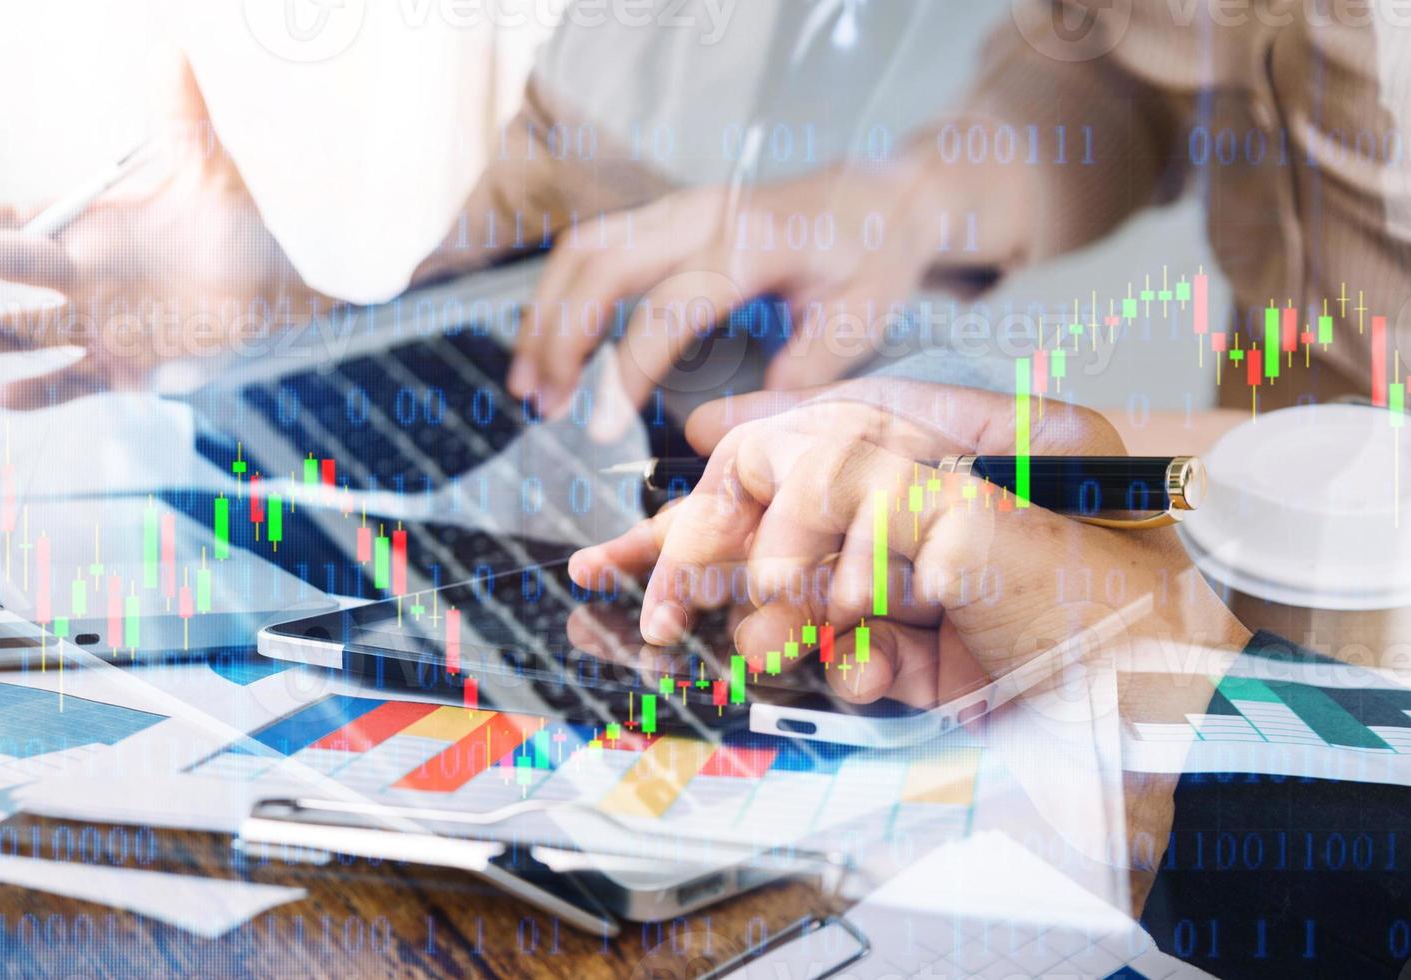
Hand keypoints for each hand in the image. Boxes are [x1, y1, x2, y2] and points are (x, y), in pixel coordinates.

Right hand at [0, 132, 329, 409]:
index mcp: (91, 232)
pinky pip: (69, 384)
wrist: (276, 294)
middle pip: (10, 272)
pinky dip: (38, 394)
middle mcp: (83, 279)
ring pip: (26, 333)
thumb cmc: (237, 226)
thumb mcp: (204, 167)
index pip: (23, 222)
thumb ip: (178, 113)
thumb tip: (166, 50)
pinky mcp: (121, 367)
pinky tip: (4, 399)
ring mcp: (97, 326)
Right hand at [510, 160, 985, 422]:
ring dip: (543, 316)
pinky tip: (549, 346)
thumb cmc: (873, 257)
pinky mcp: (663, 215)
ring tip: (527, 382)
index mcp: (753, 243)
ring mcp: (676, 208)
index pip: (666, 309)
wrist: (882, 192)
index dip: (625, 373)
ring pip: (581, 250)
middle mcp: (703, 215)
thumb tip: (726, 425)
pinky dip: (558, 295)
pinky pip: (590, 246)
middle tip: (543, 406)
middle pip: (600, 267)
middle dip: (559, 340)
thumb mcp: (861, 318)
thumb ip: (799, 373)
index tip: (600, 430)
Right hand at [565, 379, 1246, 705]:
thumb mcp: (972, 530)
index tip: (700, 440)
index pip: (866, 415)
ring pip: (837, 588)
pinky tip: (848, 676)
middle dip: (747, 548)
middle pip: (836, 509)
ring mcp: (969, 589)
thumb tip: (761, 459)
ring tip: (752, 647)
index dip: (776, 428)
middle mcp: (983, 509)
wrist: (1183, 748)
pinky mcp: (959, 662)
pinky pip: (870, 651)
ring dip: (785, 621)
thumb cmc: (1119, 624)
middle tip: (660, 575)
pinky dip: (845, 666)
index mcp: (1010, 447)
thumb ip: (858, 488)